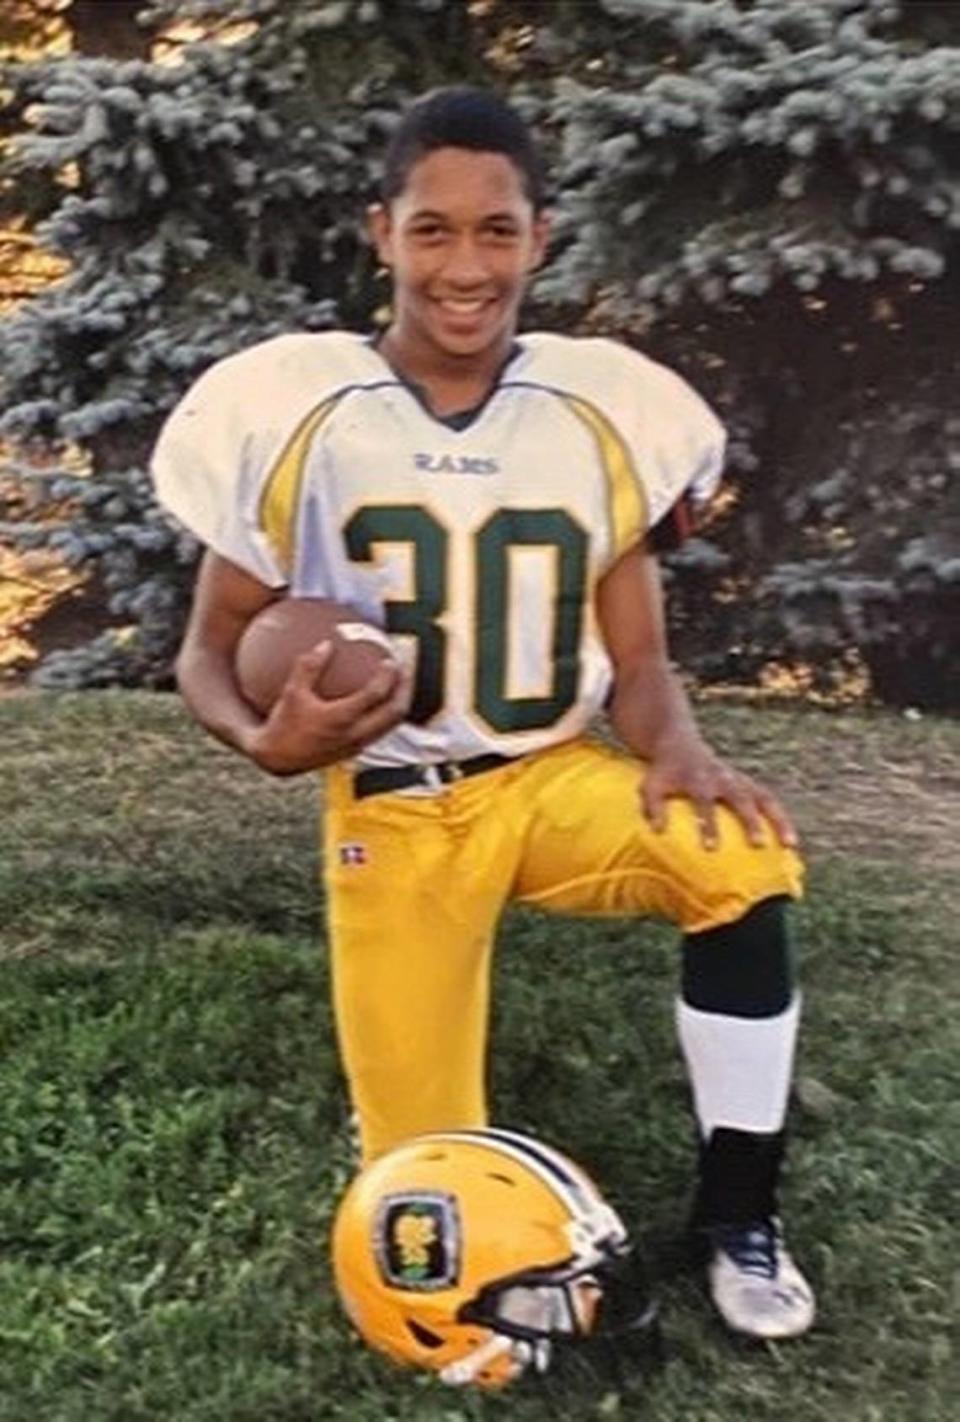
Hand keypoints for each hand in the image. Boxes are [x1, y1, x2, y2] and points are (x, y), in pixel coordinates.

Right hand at [245, 641, 410, 774]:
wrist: (279, 760)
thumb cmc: (283, 725)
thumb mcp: (291, 692)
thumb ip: (308, 667)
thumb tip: (326, 644)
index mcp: (340, 719)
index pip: (374, 695)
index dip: (387, 676)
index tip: (390, 660)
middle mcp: (354, 734)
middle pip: (394, 712)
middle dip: (405, 689)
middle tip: (407, 670)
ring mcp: (358, 745)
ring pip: (392, 724)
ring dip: (401, 702)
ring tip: (402, 684)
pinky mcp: (356, 751)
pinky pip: (381, 730)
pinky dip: (388, 714)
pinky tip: (383, 700)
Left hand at [640, 732, 797, 850]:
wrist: (678, 741)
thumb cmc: (663, 771)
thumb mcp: (651, 784)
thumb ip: (652, 806)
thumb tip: (658, 832)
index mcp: (698, 778)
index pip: (704, 802)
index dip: (709, 824)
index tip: (712, 849)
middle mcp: (723, 777)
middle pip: (741, 798)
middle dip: (750, 821)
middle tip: (759, 845)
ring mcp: (738, 779)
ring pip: (764, 796)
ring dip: (779, 819)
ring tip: (791, 844)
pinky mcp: (747, 782)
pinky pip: (768, 799)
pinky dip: (781, 817)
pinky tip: (790, 840)